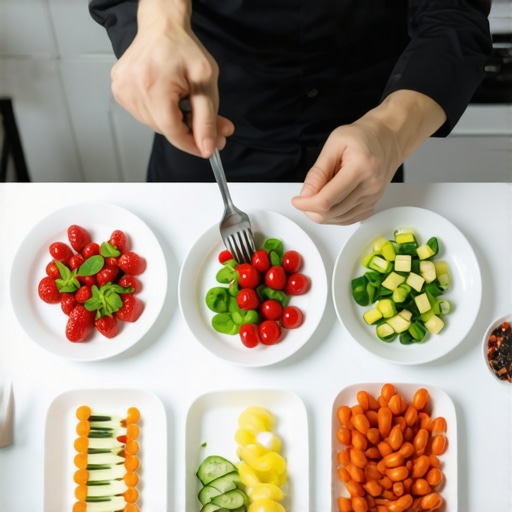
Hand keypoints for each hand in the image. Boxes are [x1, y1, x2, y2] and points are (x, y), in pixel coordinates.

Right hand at [109, 0, 233, 157]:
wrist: (162, 27)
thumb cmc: (183, 48)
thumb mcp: (205, 83)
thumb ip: (207, 118)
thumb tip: (207, 147)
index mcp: (152, 86)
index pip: (172, 131)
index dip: (192, 144)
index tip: (208, 148)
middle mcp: (131, 90)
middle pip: (165, 129)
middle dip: (189, 131)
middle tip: (211, 125)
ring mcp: (122, 91)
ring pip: (155, 125)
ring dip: (175, 122)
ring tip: (186, 104)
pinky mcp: (120, 92)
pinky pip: (145, 115)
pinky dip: (161, 114)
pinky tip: (169, 99)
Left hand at [292, 90, 445, 224]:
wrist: (386, 139)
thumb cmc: (361, 138)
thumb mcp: (333, 144)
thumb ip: (318, 171)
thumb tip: (306, 195)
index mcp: (361, 168)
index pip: (328, 199)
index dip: (307, 204)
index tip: (297, 201)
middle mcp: (370, 186)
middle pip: (332, 212)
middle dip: (311, 209)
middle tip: (303, 199)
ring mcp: (373, 198)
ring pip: (339, 219)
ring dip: (321, 214)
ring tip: (315, 198)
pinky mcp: (372, 205)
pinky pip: (348, 219)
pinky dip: (333, 216)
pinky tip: (328, 204)